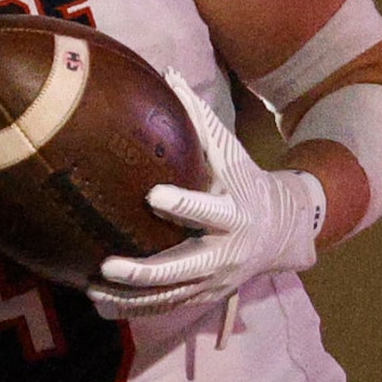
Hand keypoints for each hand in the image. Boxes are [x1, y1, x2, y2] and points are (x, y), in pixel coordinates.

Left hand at [92, 70, 324, 320]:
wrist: (288, 229)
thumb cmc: (247, 180)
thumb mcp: (231, 151)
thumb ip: (199, 118)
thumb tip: (168, 71)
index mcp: (234, 213)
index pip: (207, 209)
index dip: (183, 204)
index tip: (153, 195)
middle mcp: (226, 252)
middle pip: (185, 267)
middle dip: (147, 270)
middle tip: (108, 265)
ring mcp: (216, 279)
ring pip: (172, 296)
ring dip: (133, 297)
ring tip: (93, 290)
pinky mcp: (206, 295)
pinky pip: (169, 308)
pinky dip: (138, 310)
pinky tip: (103, 307)